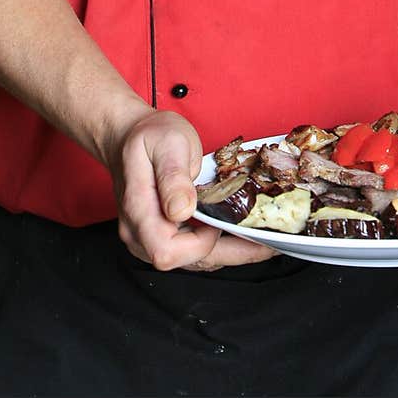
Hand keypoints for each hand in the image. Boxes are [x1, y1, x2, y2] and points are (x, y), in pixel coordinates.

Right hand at [108, 109, 276, 271]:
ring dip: (228, 253)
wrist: (129, 136)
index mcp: (139, 210)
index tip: (217, 221)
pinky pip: (191, 250)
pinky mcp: (162, 235)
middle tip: (267, 246)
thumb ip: (173, 177)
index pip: (168, 251)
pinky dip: (218, 245)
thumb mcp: (167, 144)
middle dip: (230, 254)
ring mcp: (148, 238)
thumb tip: (181, 211)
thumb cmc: (148, 136)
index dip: (199, 243)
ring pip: (193, 260)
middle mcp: (139, 233)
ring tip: (261, 242)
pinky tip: (238, 234)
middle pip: (186, 262)